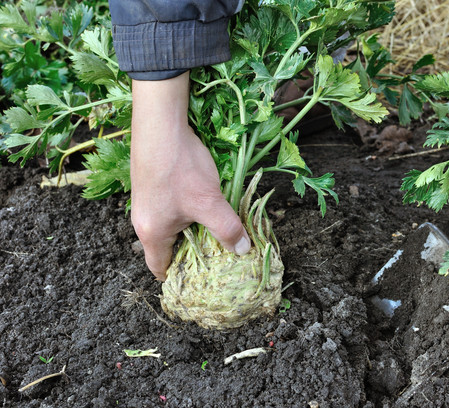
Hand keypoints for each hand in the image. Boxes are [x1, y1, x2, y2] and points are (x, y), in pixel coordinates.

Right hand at [130, 72, 250, 279]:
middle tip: (217, 255)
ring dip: (192, 229)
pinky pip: (171, 208)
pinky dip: (188, 211)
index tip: (202, 280)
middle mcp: (143, 221)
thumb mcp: (209, 202)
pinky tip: (206, 203)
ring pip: (171, 226)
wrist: (160, 124)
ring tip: (216, 229)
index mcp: (151, 234)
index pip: (161, 268)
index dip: (180, 277)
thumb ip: (227, 229)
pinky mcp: (154, 185)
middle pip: (167, 248)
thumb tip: (243, 251)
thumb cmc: (180, 168)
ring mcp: (147, 201)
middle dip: (192, 253)